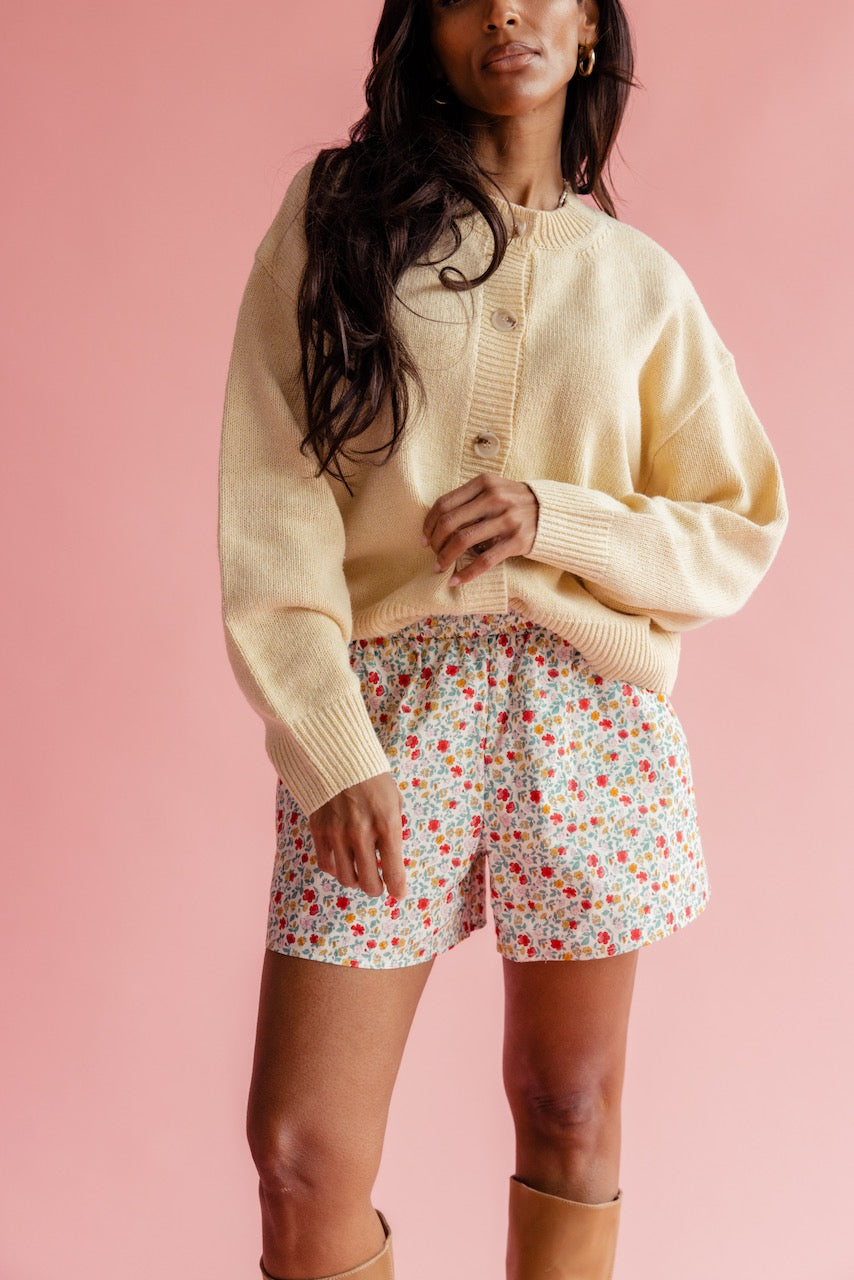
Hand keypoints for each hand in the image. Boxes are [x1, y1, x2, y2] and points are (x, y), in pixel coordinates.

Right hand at [308, 773, 406, 899]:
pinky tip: (342, 862)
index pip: (393, 871)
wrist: (339, 757)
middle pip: (368, 882)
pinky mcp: (319, 830)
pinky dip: (335, 868)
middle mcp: (362, 833)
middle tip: (378, 886)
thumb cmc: (373, 779)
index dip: (397, 889)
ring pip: (346, 878)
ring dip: (355, 881)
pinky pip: (326, 864)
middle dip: (376, 889)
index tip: (398, 894)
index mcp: (387, 824)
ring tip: (360, 875)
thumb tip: (390, 859)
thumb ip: (393, 830)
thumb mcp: (394, 802)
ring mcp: (338, 833)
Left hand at [421, 473, 539, 586]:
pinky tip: (456, 581)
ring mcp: (507, 519)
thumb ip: (469, 501)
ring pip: (463, 541)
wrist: (552, 512)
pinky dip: (466, 573)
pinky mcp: (517, 540)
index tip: (423, 538)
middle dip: (435, 542)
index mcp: (484, 483)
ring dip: (445, 558)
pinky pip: (485, 560)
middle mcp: (494, 498)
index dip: (429, 523)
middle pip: (450, 522)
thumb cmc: (515, 503)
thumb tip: (437, 524)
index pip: (444, 503)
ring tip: (439, 567)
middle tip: (432, 554)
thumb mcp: (494, 490)